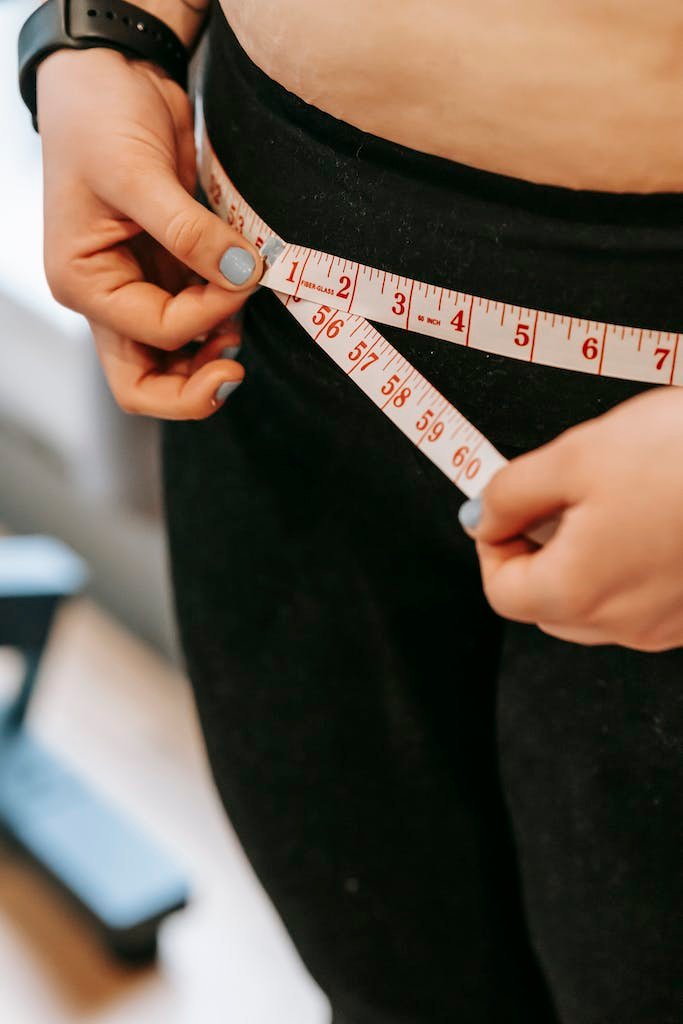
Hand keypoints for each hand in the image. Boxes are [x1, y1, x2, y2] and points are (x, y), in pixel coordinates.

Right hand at [37, 48, 262, 418]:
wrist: (112, 77)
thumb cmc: (98, 118)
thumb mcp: (137, 173)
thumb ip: (189, 231)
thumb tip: (241, 273)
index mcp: (84, 283)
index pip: (153, 333)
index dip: (205, 314)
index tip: (243, 274)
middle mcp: (109, 297)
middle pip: (146, 383)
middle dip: (194, 388)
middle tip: (235, 370)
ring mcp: (141, 288)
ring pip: (174, 361)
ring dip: (212, 354)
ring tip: (241, 322)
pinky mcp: (170, 273)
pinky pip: (197, 320)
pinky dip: (221, 320)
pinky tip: (240, 300)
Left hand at [459, 386, 682, 650]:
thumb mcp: (575, 457)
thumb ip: (512, 493)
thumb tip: (483, 515)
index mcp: (576, 592)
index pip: (501, 591)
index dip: (492, 545)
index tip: (503, 509)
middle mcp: (623, 623)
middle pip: (546, 604)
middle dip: (537, 552)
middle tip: (554, 497)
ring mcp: (668, 623)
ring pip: (596, 603)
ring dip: (584, 558)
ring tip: (610, 498)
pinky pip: (643, 597)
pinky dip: (630, 564)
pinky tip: (651, 514)